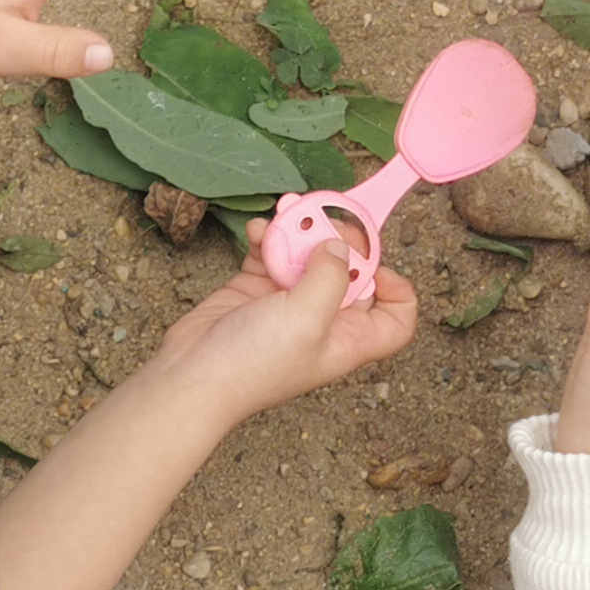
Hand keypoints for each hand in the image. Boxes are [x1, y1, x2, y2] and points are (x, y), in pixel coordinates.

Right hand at [139, 222, 418, 427]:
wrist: (192, 376)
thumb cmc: (254, 363)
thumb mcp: (306, 318)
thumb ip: (330, 276)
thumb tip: (340, 245)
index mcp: (349, 339)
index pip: (396, 318)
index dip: (397, 289)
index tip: (376, 262)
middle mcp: (325, 321)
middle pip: (352, 273)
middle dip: (340, 240)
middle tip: (322, 217)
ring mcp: (290, 304)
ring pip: (310, 256)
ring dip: (299, 231)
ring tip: (286, 212)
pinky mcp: (257, 290)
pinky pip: (272, 253)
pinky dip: (266, 238)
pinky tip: (256, 231)